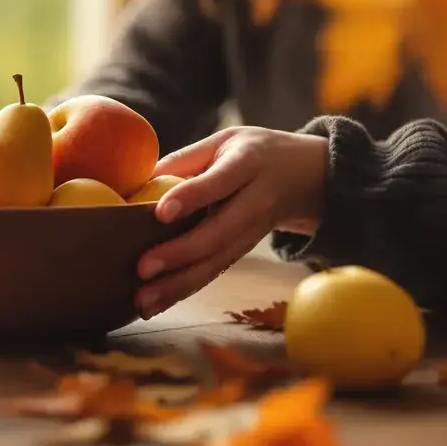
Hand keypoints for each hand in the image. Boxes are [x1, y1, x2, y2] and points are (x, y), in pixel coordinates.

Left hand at [134, 126, 327, 318]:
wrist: (309, 175)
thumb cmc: (253, 153)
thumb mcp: (224, 141)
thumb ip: (184, 159)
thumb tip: (137, 183)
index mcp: (248, 164)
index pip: (219, 182)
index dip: (191, 196)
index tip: (161, 213)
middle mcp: (255, 202)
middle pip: (218, 233)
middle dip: (180, 254)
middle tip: (142, 268)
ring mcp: (253, 233)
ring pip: (217, 262)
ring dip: (178, 285)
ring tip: (142, 302)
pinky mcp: (244, 251)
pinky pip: (214, 272)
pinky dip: (185, 290)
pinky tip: (156, 304)